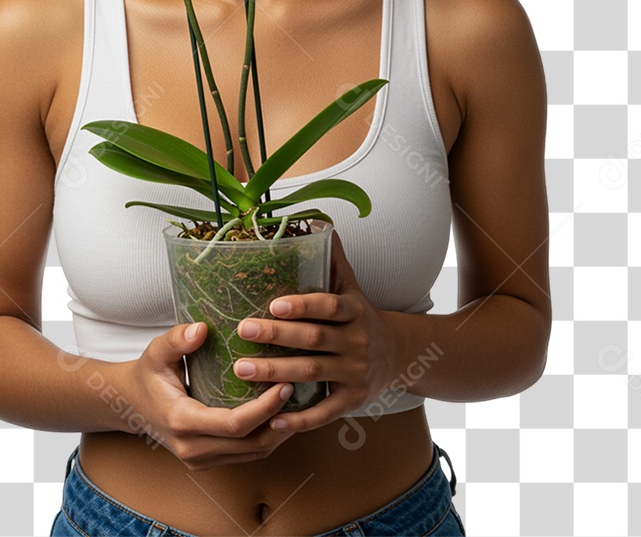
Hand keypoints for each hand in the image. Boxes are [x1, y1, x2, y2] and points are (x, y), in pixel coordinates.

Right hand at [113, 320, 297, 470]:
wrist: (130, 404)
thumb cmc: (148, 373)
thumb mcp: (156, 351)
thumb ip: (177, 339)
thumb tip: (201, 329)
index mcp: (182, 422)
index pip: (233, 425)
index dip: (264, 408)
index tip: (285, 384)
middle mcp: (192, 449)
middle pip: (250, 445)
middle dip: (280, 421)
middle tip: (299, 389)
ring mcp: (200, 460)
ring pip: (252, 455)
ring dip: (279, 433)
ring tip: (298, 403)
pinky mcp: (207, 461)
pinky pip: (246, 455)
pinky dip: (267, 438)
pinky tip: (281, 415)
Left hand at [230, 229, 400, 432]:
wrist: (399, 356)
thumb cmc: (360, 316)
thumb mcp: (352, 287)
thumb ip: (334, 260)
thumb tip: (319, 222)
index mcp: (354, 311)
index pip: (328, 306)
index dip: (302, 305)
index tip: (273, 305)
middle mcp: (357, 342)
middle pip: (313, 340)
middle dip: (276, 337)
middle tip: (242, 332)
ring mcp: (356, 373)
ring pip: (312, 373)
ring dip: (276, 373)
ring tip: (242, 370)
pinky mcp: (353, 401)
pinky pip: (324, 412)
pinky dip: (299, 418)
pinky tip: (272, 419)